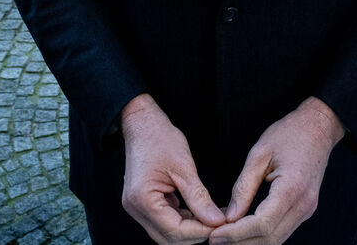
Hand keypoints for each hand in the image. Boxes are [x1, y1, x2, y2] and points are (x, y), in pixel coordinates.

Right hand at [121, 94, 225, 243]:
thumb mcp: (184, 167)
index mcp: (143, 199)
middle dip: (195, 234)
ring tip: (212, 217)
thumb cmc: (160, 138)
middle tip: (218, 222)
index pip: (174, 231)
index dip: (200, 232)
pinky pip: (163, 219)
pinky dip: (181, 219)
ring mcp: (136, 207)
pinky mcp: (142, 202)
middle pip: (168, 237)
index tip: (221, 224)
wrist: (142, 121)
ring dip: (189, 228)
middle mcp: (135, 208)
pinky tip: (198, 211)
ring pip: (166, 232)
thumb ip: (199, 197)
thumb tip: (216, 221)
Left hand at [208, 97, 344, 244]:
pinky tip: (242, 229)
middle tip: (214, 240)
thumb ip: (244, 186)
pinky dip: (260, 234)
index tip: (214, 236)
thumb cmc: (289, 134)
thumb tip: (229, 217)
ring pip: (276, 239)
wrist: (317, 127)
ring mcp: (307, 210)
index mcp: (293, 188)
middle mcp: (304, 205)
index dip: (236, 234)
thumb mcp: (260, 153)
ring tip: (224, 237)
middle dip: (240, 243)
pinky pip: (281, 231)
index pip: (262, 224)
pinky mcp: (304, 210)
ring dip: (250, 242)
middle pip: (270, 238)